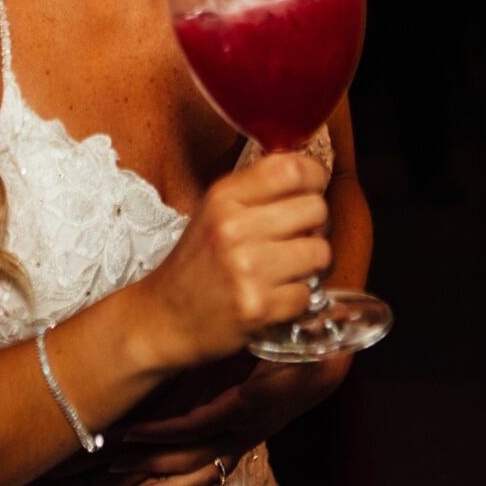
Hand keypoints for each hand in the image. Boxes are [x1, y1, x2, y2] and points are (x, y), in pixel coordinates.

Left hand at [108, 354, 347, 485]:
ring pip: (206, 473)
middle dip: (153, 462)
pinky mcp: (248, 441)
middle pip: (196, 457)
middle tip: (113, 461)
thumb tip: (190, 343)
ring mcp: (248, 440)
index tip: (130, 432)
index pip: (198, 425)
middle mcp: (248, 430)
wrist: (327, 359)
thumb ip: (231, 346)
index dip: (162, 432)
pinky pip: (217, 471)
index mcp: (250, 403)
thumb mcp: (263, 339)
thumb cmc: (293, 342)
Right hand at [130, 153, 329, 371]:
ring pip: (320, 252)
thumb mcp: (214, 211)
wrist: (165, 316)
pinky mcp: (258, 307)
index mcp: (223, 198)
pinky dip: (296, 297)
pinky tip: (274, 295)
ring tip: (287, 268)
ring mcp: (246, 269)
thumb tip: (311, 177)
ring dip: (310, 264)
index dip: (314, 175)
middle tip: (298, 236)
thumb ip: (256, 190)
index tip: (314, 186)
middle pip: (315, 209)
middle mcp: (233, 228)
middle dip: (316, 224)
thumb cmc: (196, 262)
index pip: (290, 168)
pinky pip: (307, 293)